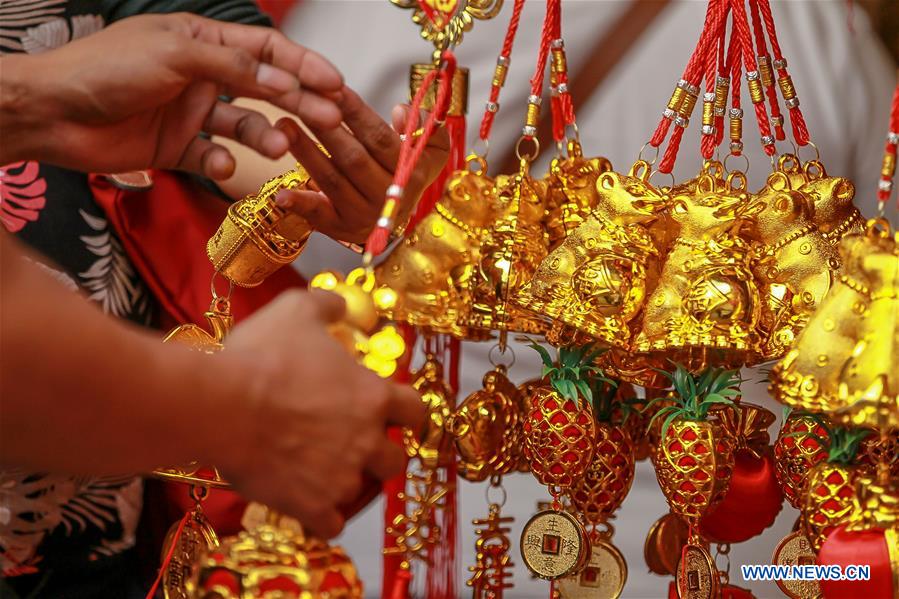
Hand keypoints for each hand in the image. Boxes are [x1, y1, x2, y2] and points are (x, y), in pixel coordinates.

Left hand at [0, 13, 343, 178]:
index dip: (304, 65)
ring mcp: (192, 114)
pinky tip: (221, 166)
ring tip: (280, 147)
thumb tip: (283, 76)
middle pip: (265, 89)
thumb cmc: (105, 69)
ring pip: (245, 126)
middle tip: (329, 120)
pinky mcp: (178, 149)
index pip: (267, 49)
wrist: (52, 114)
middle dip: (300, 103)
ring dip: (265, 136)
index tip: (334, 84)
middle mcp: (203, 76)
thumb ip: (233, 65)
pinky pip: (213, 158)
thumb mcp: (175, 55)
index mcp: (203, 42)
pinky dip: (221, 165)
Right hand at [219, 289, 423, 537]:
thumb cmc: (260, 356)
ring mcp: (340, 477)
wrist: (220, 404)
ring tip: (324, 475)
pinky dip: (323, 519)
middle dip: (381, 455)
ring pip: (362, 493)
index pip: (416, 411)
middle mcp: (365, 440)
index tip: (399, 417)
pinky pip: (331, 525)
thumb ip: (326, 306)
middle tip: (357, 448)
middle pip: (396, 460)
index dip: (410, 415)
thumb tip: (340, 303)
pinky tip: (309, 507)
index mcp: (371, 396)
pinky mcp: (311, 505)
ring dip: (348, 485)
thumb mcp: (296, 311)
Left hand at [273, 87, 449, 243]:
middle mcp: (389, 197)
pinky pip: (318, 217)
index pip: (379, 137)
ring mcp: (364, 216)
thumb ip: (425, 125)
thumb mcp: (429, 147)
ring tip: (284, 125)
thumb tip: (400, 112)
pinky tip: (280, 194)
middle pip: (352, 158)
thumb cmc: (406, 169)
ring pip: (332, 180)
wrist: (396, 214)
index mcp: (410, 172)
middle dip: (325, 128)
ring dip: (305, 152)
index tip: (331, 88)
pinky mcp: (341, 229)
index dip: (355, 112)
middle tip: (299, 101)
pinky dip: (299, 205)